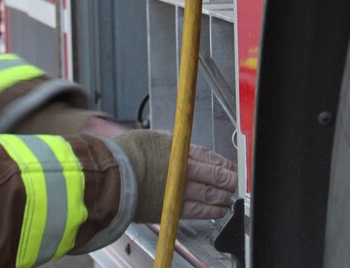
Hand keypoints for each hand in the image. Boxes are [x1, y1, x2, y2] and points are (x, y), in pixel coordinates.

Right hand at [110, 130, 235, 223]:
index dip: (224, 163)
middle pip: (215, 176)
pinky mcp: (173, 208)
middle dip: (229, 180)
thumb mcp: (150, 138)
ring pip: (210, 194)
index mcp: (180, 150)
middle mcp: (184, 170)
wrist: (112, 176)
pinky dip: (211, 211)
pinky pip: (198, 211)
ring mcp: (180, 190)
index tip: (231, 167)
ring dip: (223, 196)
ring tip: (230, 197)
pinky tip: (219, 210)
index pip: (210, 157)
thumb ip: (169, 144)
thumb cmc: (125, 155)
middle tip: (237, 182)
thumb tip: (178, 146)